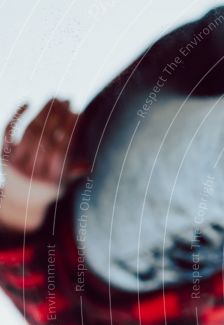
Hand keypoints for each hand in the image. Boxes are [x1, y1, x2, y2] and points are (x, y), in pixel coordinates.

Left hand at [0, 99, 86, 231]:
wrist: (21, 200)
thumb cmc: (50, 188)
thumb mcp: (66, 184)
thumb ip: (76, 172)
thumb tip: (89, 164)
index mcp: (52, 182)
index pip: (62, 151)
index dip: (70, 131)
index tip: (78, 113)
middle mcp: (32, 173)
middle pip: (45, 138)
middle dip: (57, 117)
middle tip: (67, 100)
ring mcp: (16, 163)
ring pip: (29, 132)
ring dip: (43, 112)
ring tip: (54, 98)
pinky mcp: (4, 155)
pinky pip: (9, 131)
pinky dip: (16, 115)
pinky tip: (27, 102)